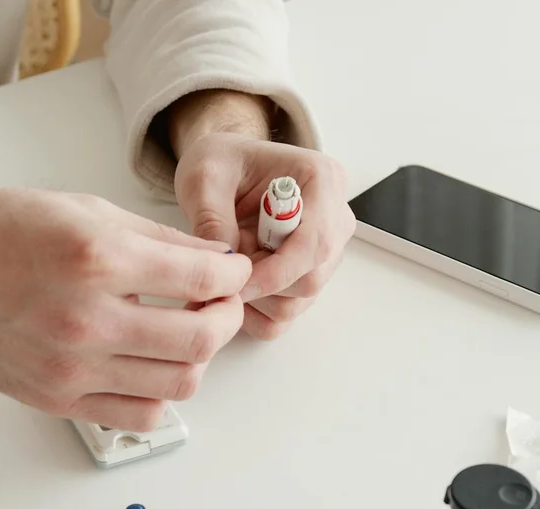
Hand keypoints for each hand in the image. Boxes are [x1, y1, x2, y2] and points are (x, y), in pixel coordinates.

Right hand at [0, 189, 250, 430]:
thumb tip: (217, 260)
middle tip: (220, 305)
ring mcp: (71, 367)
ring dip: (198, 358)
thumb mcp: (84, 209)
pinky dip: (161, 395)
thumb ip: (158, 239)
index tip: (233, 272)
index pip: (202, 280)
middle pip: (200, 340)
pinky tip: (152, 366)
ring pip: (178, 383)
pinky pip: (139, 416)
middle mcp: (86, 318)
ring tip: (186, 333)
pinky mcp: (58, 399)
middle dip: (227, 319)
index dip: (233, 275)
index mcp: (96, 259)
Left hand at [173, 134, 355, 338]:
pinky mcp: (309, 275)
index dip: (275, 272)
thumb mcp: (205, 177)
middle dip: (262, 284)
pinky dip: (257, 312)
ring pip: (299, 302)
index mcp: (322, 180)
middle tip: (223, 267)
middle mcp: (334, 218)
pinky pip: (287, 314)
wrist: (226, 169)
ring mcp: (326, 252)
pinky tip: (235, 287)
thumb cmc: (222, 163)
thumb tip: (225, 262)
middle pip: (311, 279)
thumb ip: (213, 218)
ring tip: (229, 266)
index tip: (234, 281)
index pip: (315, 243)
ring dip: (257, 298)